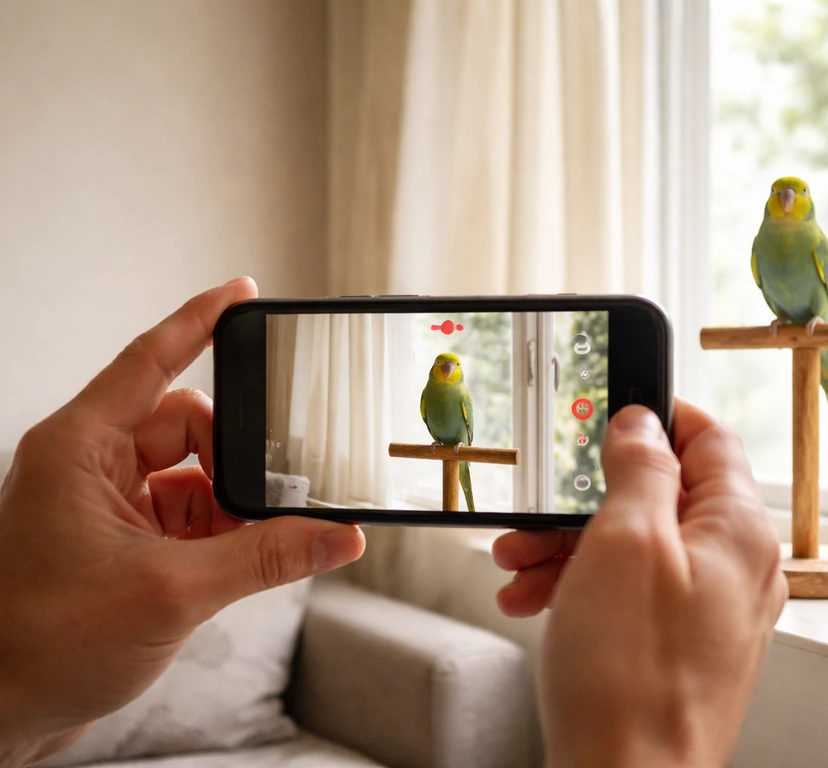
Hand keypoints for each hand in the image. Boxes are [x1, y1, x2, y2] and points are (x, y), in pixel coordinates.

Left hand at [0, 278, 365, 765]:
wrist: (2, 714)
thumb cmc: (40, 647)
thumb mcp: (172, 593)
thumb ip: (266, 558)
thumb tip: (337, 537)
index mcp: (79, 448)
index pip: (150, 360)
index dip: (199, 321)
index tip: (244, 294)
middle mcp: (90, 465)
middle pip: (188, 424)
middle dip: (234, 460)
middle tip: (270, 498)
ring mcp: (107, 503)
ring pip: (194, 472)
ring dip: (229, 506)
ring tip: (243, 547)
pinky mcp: (123, 539)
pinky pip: (189, 512)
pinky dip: (219, 532)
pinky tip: (231, 563)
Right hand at [492, 400, 786, 767]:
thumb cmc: (630, 678)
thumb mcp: (624, 542)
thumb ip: (640, 469)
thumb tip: (642, 426)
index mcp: (738, 532)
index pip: (709, 439)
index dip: (656, 417)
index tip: (608, 414)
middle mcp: (734, 569)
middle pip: (659, 497)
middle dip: (587, 499)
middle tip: (540, 513)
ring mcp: (708, 611)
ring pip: (636, 546)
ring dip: (571, 545)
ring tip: (519, 566)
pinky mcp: (679, 645)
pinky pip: (631, 592)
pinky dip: (583, 586)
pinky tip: (535, 600)